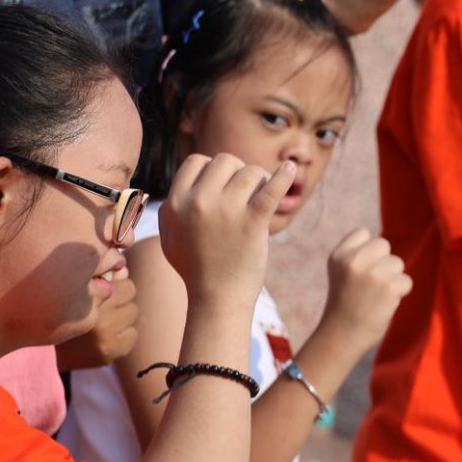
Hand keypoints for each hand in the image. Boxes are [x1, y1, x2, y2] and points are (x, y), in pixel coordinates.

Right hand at [55, 271, 138, 369]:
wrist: (61, 357)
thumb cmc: (70, 317)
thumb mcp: (81, 294)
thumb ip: (104, 278)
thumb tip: (125, 270)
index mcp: (88, 300)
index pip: (125, 282)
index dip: (114, 285)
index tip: (101, 292)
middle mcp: (99, 319)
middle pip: (131, 292)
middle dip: (120, 298)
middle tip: (105, 308)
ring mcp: (107, 337)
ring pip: (133, 313)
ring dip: (122, 316)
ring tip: (104, 323)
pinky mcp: (115, 351)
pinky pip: (133, 334)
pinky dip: (124, 336)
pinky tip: (107, 338)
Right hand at [159, 153, 295, 310]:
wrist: (217, 301)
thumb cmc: (195, 269)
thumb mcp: (170, 238)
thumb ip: (171, 209)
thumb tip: (184, 185)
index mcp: (175, 203)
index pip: (197, 161)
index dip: (211, 170)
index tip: (223, 186)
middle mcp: (199, 202)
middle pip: (225, 160)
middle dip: (238, 171)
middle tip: (246, 192)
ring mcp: (227, 211)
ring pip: (250, 171)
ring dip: (260, 180)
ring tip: (262, 195)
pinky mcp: (253, 222)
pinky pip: (272, 189)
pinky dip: (284, 176)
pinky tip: (290, 170)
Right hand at [320, 228, 412, 348]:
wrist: (342, 336)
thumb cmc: (346, 303)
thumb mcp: (342, 271)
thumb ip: (358, 254)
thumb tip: (384, 244)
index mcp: (339, 255)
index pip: (364, 233)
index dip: (368, 252)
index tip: (359, 273)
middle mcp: (354, 260)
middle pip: (383, 245)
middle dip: (382, 263)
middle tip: (369, 286)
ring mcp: (371, 273)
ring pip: (397, 263)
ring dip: (392, 279)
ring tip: (375, 296)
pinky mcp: (388, 286)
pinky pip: (406, 281)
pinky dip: (400, 293)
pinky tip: (384, 304)